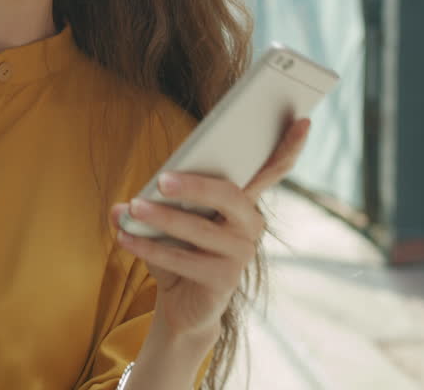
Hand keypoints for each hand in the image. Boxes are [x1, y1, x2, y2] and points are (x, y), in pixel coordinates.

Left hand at [110, 118, 311, 338]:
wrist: (183, 304)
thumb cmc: (179, 251)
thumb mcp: (167, 220)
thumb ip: (149, 206)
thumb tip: (120, 206)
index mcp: (243, 201)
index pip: (273, 171)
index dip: (290, 147)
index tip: (303, 120)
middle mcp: (250, 224)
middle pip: (230, 195)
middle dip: (195, 185)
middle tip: (161, 180)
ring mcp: (240, 253)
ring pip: (200, 229)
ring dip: (162, 218)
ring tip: (132, 209)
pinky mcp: (224, 280)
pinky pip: (184, 259)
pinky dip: (150, 247)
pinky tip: (125, 238)